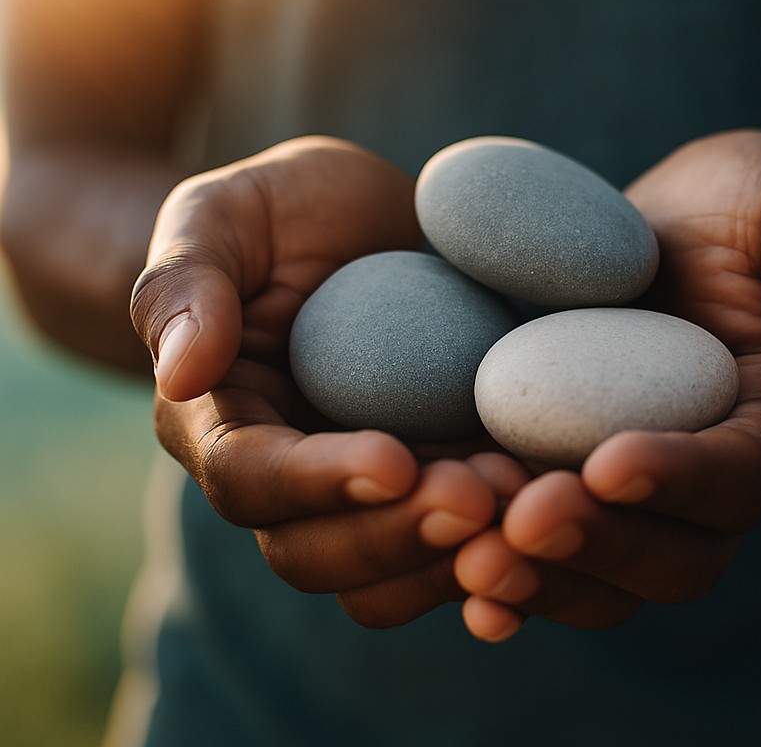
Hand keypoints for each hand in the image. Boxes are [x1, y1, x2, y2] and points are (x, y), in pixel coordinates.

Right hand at [129, 136, 515, 625]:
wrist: (359, 221)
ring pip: (391, 570)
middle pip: (318, 551)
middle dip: (399, 536)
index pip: (249, 478)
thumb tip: (181, 374)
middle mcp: (289, 474)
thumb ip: (186, 283)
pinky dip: (502, 542)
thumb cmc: (279, 210)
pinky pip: (458, 542)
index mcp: (223, 420)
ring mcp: (365, 486)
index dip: (317, 482)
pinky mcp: (435, 476)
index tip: (394, 460)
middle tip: (484, 497)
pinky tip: (558, 503)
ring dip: (458, 555)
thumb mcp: (221, 214)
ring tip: (529, 500)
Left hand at [454, 129, 760, 639]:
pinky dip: (496, 551)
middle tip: (516, 524)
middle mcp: (704, 472)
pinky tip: (435, 548)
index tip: (609, 462)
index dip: (679, 478)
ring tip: (462, 550)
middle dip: (595, 544)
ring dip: (534, 569)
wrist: (691, 216)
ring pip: (598, 565)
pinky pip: (536, 529)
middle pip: (669, 553)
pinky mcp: (566, 459)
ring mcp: (631, 474)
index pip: (740, 477)